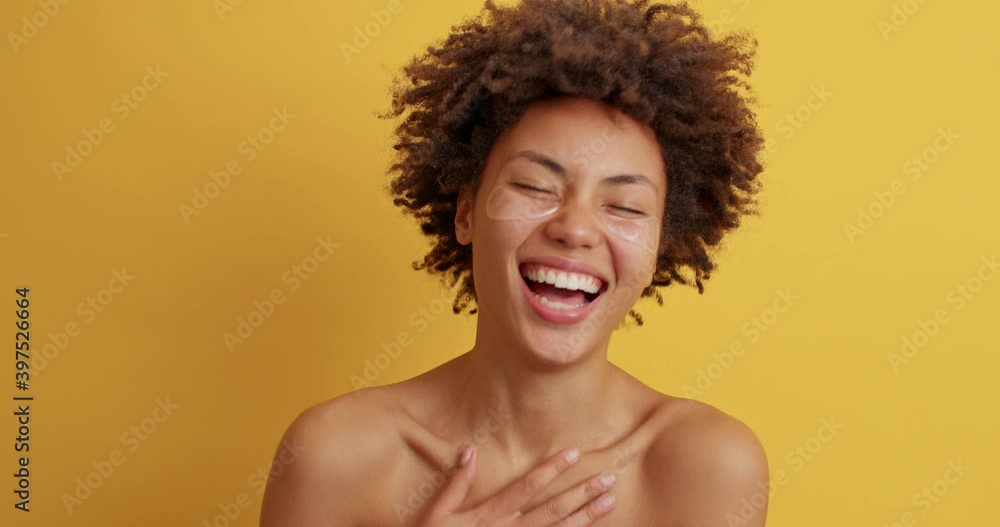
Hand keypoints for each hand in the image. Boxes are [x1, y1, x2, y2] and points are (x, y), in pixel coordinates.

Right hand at [417, 446, 616, 525]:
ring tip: (609, 502)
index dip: (551, 469)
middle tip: (609, 478)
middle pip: (552, 510)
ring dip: (586, 517)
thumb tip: (470, 450)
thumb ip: (456, 484)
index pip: (526, 488)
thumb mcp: (437, 514)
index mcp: (489, 516)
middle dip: (582, 493)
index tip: (574, 453)